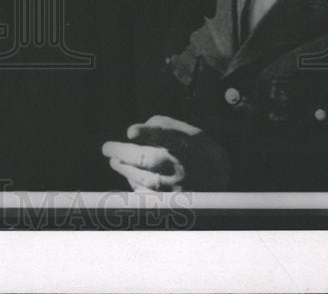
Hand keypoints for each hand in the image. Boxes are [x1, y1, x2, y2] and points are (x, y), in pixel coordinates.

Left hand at [102, 115, 230, 191]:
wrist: (220, 178)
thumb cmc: (198, 149)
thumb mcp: (189, 131)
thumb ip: (163, 125)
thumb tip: (138, 131)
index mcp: (186, 144)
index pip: (166, 137)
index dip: (148, 134)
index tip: (131, 132)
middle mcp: (181, 165)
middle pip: (147, 159)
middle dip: (122, 152)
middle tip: (107, 148)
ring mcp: (176, 186)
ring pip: (142, 178)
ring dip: (123, 168)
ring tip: (115, 161)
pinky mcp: (172, 201)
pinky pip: (146, 194)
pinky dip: (135, 185)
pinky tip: (130, 178)